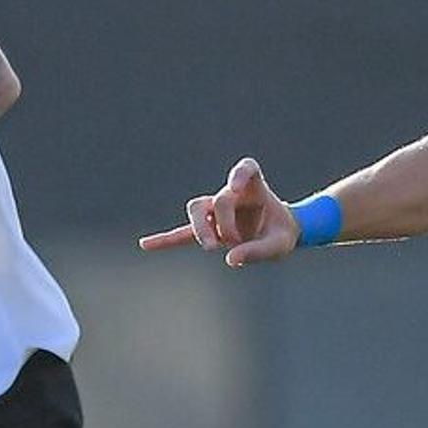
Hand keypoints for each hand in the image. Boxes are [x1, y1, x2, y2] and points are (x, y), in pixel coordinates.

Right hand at [142, 157, 299, 265]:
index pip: (247, 168)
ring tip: (212, 248)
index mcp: (256, 188)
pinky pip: (184, 233)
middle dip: (225, 224)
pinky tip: (145, 245)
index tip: (235, 186)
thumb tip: (230, 259)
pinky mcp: (207, 229)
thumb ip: (260, 251)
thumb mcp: (280, 245)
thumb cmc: (281, 234)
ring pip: (197, 209)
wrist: (277, 236)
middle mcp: (232, 194)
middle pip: (218, 200)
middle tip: (235, 243)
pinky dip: (167, 240)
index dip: (239, 174)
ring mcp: (216, 211)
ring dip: (201, 229)